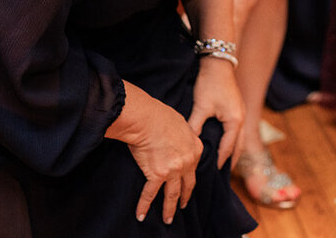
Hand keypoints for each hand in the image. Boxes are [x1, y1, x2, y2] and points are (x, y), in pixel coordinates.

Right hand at [108, 83, 203, 223]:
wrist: (146, 118)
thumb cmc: (160, 115)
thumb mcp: (181, 123)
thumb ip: (185, 135)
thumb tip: (181, 137)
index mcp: (195, 148)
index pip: (194, 168)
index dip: (190, 177)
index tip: (187, 185)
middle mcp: (187, 162)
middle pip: (187, 184)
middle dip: (185, 197)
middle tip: (183, 206)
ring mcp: (173, 170)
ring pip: (172, 194)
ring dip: (170, 208)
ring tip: (168, 219)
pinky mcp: (157, 175)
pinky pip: (150, 194)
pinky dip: (144, 206)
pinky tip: (141, 215)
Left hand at [188, 57, 242, 168]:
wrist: (218, 63)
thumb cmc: (210, 84)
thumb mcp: (201, 107)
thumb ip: (195, 126)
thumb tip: (188, 144)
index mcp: (235, 122)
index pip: (227, 148)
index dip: (219, 161)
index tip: (211, 173)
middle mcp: (241, 119)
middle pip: (238, 147)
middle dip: (231, 161)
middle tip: (221, 175)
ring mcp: (241, 113)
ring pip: (239, 139)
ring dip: (233, 151)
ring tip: (224, 164)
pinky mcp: (237, 109)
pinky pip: (237, 131)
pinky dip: (232, 141)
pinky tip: (224, 144)